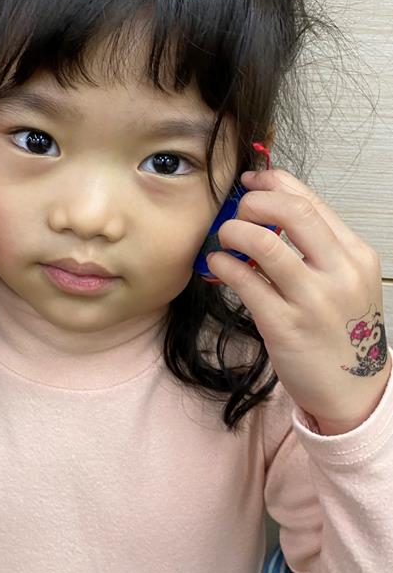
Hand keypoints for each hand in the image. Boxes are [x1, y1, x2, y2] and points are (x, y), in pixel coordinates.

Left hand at [206, 167, 389, 433]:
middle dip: (254, 203)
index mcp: (355, 254)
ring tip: (224, 239)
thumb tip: (268, 207)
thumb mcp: (344, 280)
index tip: (249, 183)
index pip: (310, 200)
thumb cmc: (341, 329)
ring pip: (264, 244)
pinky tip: (217, 265)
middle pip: (292, 211)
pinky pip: (245, 282)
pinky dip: (223, 265)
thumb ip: (316, 246)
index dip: (272, 183)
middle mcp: (339, 273)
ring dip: (233, 232)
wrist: (354, 390)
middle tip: (237, 212)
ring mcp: (312, 300)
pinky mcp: (285, 326)